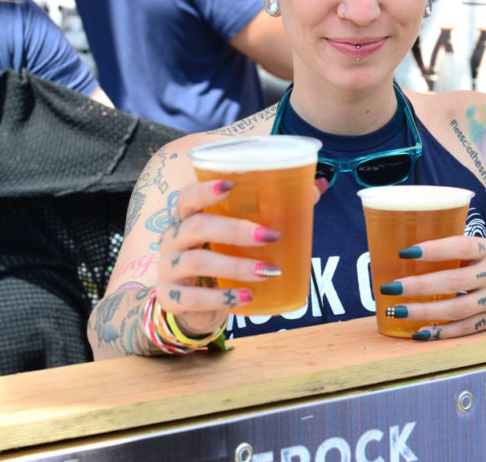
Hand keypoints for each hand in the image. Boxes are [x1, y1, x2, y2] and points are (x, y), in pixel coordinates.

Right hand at [155, 177, 328, 337]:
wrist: (189, 300)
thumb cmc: (218, 253)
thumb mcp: (237, 233)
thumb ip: (274, 209)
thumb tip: (318, 186)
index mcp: (187, 216)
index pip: (187, 197)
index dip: (205, 190)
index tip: (232, 185)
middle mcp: (172, 238)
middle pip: (197, 227)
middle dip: (236, 229)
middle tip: (271, 235)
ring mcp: (167, 269)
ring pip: (198, 262)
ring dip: (237, 266)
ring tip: (268, 271)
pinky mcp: (170, 298)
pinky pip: (193, 297)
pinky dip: (221, 298)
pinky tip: (247, 296)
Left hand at [382, 237, 485, 339]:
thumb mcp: (478, 248)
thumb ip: (451, 251)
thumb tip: (404, 256)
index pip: (460, 247)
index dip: (433, 250)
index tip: (405, 253)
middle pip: (454, 282)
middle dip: (419, 286)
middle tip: (390, 287)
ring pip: (457, 309)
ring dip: (424, 311)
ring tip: (397, 311)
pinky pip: (464, 329)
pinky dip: (440, 332)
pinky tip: (419, 331)